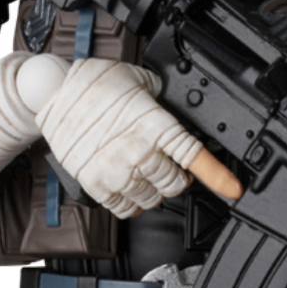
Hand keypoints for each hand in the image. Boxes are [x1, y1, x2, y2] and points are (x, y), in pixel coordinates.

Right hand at [19, 57, 242, 218]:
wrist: (52, 95)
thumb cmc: (93, 84)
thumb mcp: (139, 79)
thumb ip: (162, 97)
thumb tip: (176, 103)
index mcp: (154, 125)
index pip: (193, 156)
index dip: (217, 176)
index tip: (234, 190)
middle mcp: (139, 152)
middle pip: (176, 185)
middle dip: (176, 177)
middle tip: (165, 165)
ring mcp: (118, 172)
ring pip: (153, 199)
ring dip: (153, 189)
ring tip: (141, 171)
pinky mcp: (98, 185)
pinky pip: (126, 208)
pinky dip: (132, 201)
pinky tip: (127, 184)